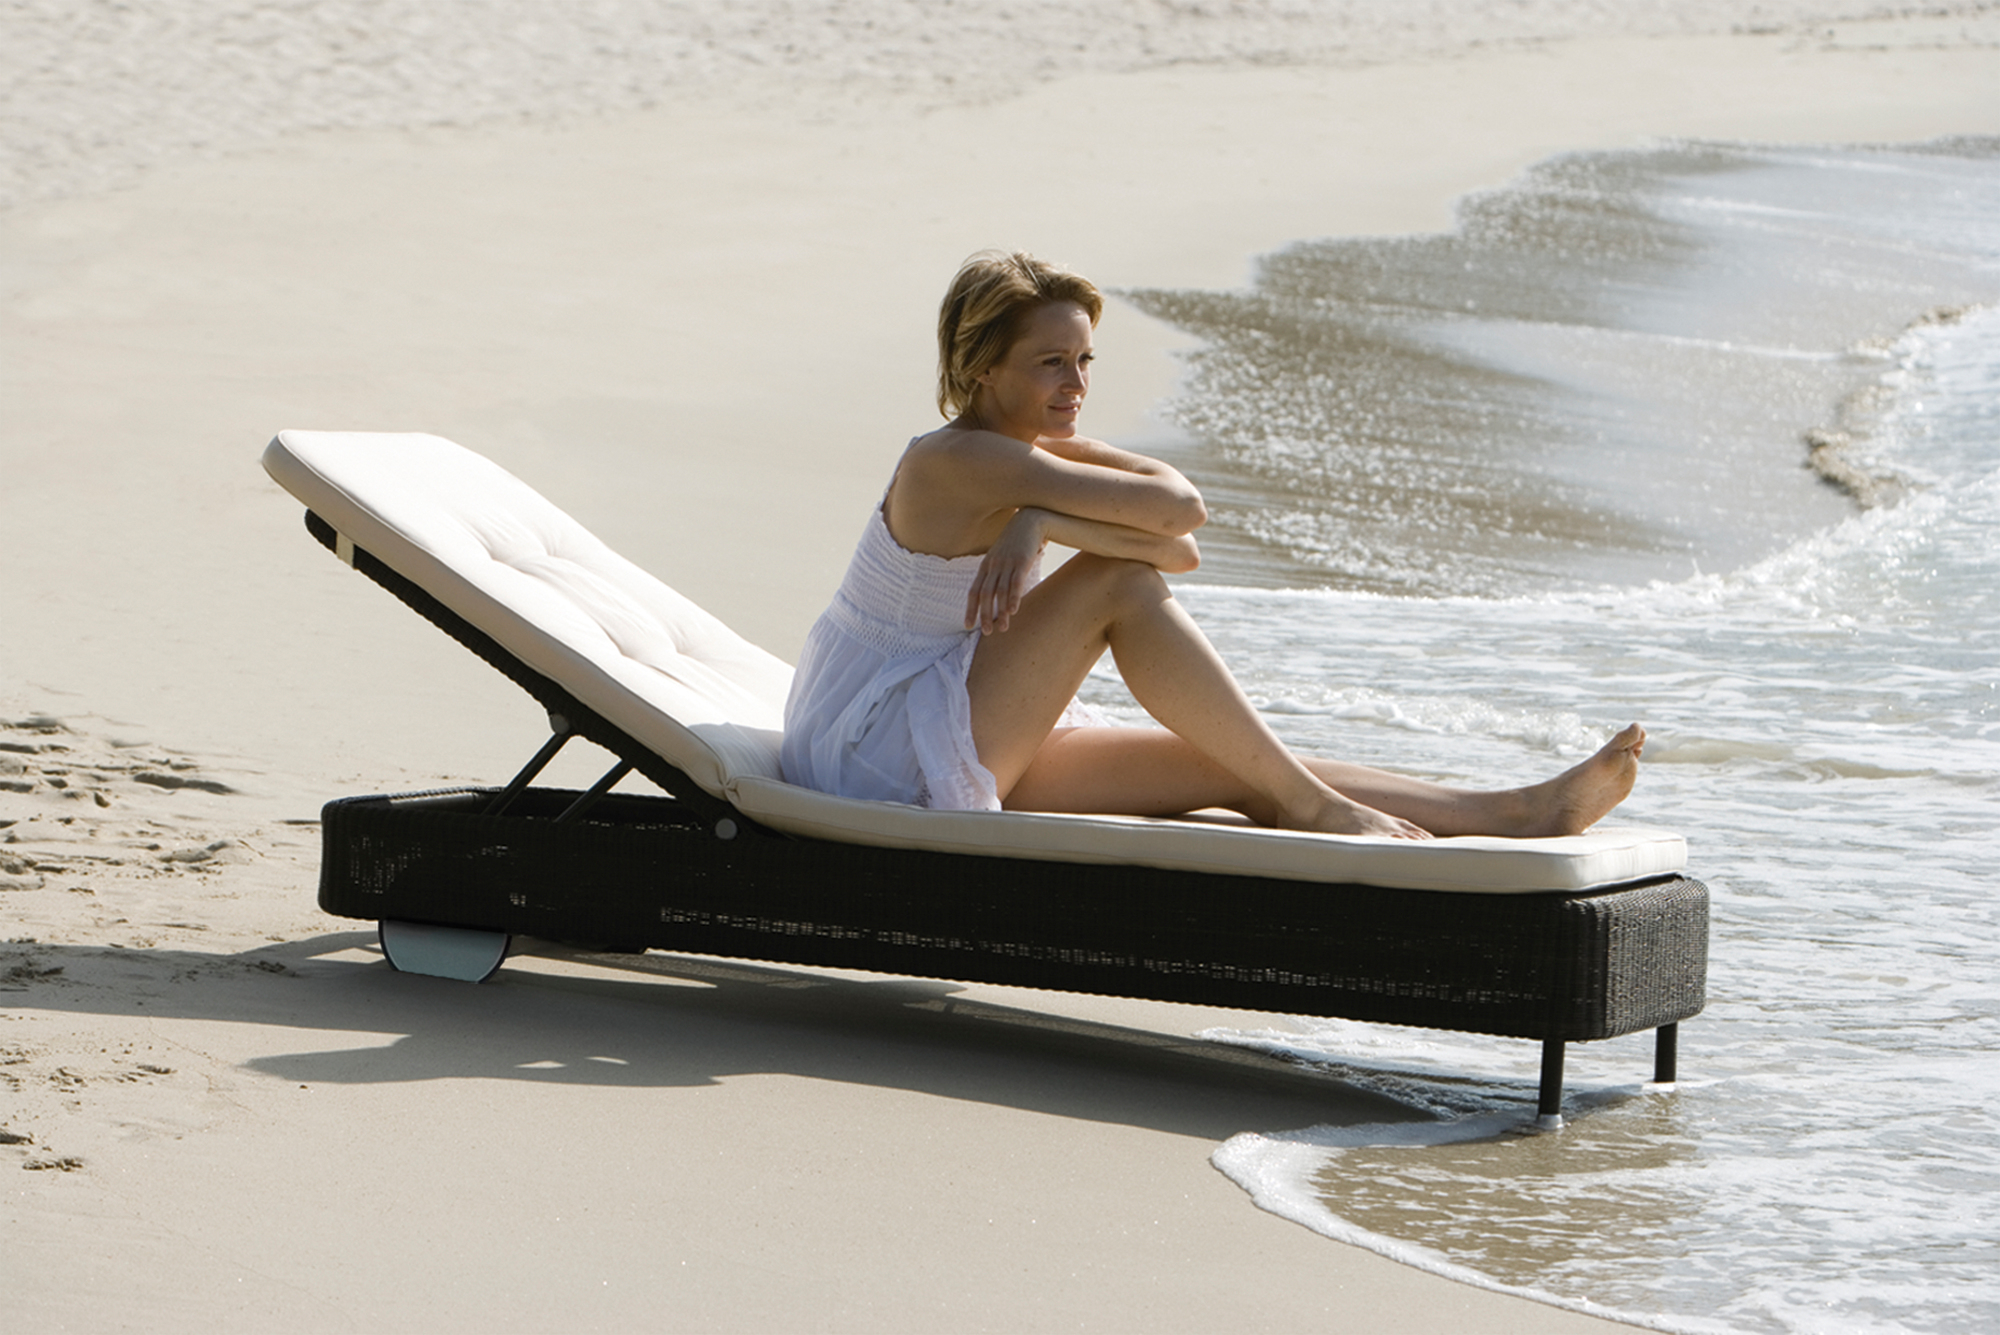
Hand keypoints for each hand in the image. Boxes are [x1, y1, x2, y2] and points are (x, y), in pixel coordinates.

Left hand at [966, 509, 1046, 634]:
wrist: (1030, 520)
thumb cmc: (1016, 541)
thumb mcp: (1001, 555)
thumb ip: (996, 571)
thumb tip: (996, 593)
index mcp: (986, 565)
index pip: (974, 590)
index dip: (970, 609)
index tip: (968, 626)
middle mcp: (993, 565)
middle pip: (985, 593)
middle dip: (984, 614)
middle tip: (986, 632)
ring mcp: (1007, 563)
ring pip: (1000, 591)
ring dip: (1001, 611)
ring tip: (1002, 628)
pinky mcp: (1021, 561)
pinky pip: (1015, 582)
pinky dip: (1013, 597)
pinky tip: (1014, 610)